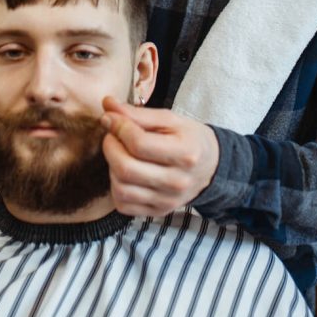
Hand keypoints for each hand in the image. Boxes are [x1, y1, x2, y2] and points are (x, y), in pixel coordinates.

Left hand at [100, 98, 218, 216]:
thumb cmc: (189, 138)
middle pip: (126, 168)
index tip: (111, 117)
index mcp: (185, 153)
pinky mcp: (158, 212)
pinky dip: (116, 187)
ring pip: (121, 189)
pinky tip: (124, 173)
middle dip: (110, 147)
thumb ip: (138, 114)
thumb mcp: (170, 119)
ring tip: (120, 153)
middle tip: (112, 134)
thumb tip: (107, 105)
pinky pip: (123, 204)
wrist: (210, 167)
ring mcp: (167, 201)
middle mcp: (177, 182)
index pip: (139, 144)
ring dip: (112, 167)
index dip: (118, 127)